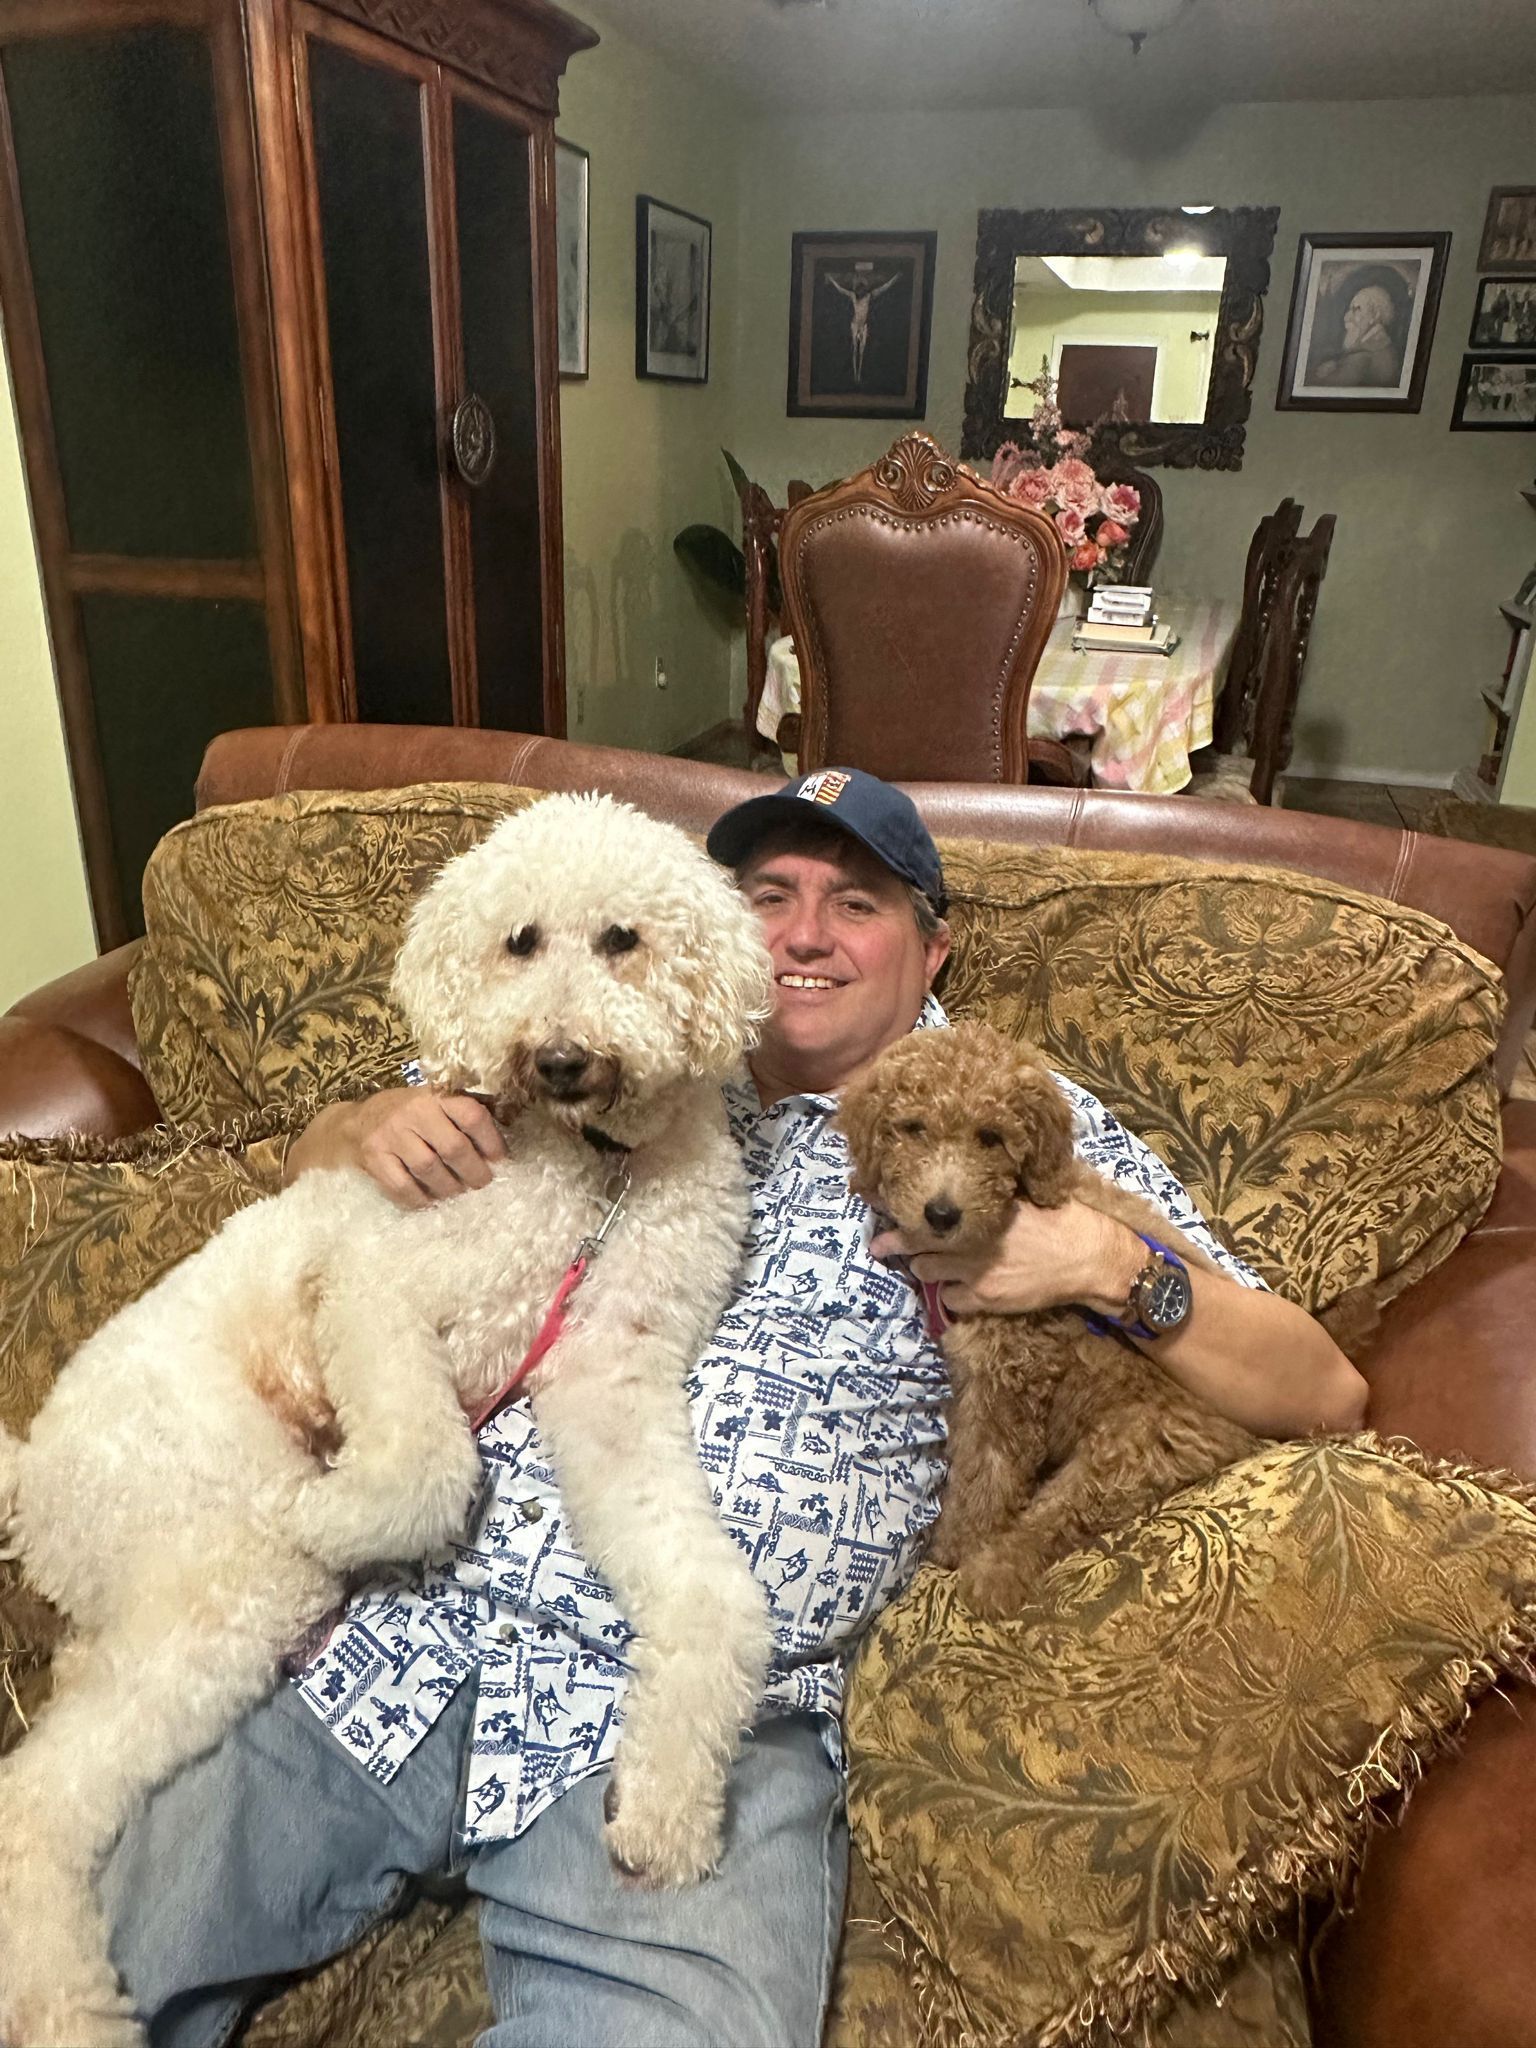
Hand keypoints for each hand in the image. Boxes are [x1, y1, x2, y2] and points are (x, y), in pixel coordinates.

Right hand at [285, 1088, 505, 1208]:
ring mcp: (391, 1136)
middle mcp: (412, 1112)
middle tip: (482, 1183)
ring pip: (430, 1169)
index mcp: (434, 1096)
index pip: (471, 1115)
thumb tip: (504, 1136)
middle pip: (454, 1147)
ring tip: (458, 1193)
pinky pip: (403, 1187)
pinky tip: (430, 1201)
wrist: (352, 1124)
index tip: (500, 1159)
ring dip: (450, 1188)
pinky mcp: (374, 1159)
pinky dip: (421, 1199)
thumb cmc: (404, 1116)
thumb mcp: (431, 1103)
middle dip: (474, 1171)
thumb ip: (460, 1114)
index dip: (491, 1140)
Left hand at [870, 1199, 1143, 1318]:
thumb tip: (968, 1179)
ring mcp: (974, 1271)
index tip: (873, 1194)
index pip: (926, 1204)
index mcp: (979, 1209)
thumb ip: (994, 1190)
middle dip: (893, 1243)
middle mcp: (970, 1239)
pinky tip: (956, 1288)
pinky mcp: (984, 1298)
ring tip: (921, 1264)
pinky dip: (949, 1294)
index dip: (896, 1202)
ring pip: (926, 1272)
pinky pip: (950, 1300)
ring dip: (922, 1267)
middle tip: (878, 1244)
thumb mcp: (1024, 1194)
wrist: (1086, 1257)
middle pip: (915, 1241)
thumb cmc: (1061, 1218)